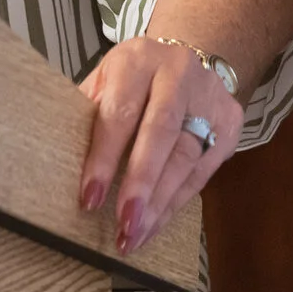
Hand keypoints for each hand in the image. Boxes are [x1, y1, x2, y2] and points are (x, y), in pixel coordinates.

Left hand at [78, 36, 242, 253]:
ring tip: (136, 236)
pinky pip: (203, 172)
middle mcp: (179, 75)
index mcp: (137, 60)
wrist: (190, 55)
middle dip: (141, 184)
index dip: (104, 157)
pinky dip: (176, 201)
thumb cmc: (133, 75)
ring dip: (159, 203)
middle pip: (161, 134)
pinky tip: (156, 223)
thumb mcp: (104, 79)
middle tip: (124, 224)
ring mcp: (210, 100)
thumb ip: (89, 111)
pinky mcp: (231, 125)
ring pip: (187, 158)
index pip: (120, 112)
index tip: (89, 197)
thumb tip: (61, 159)